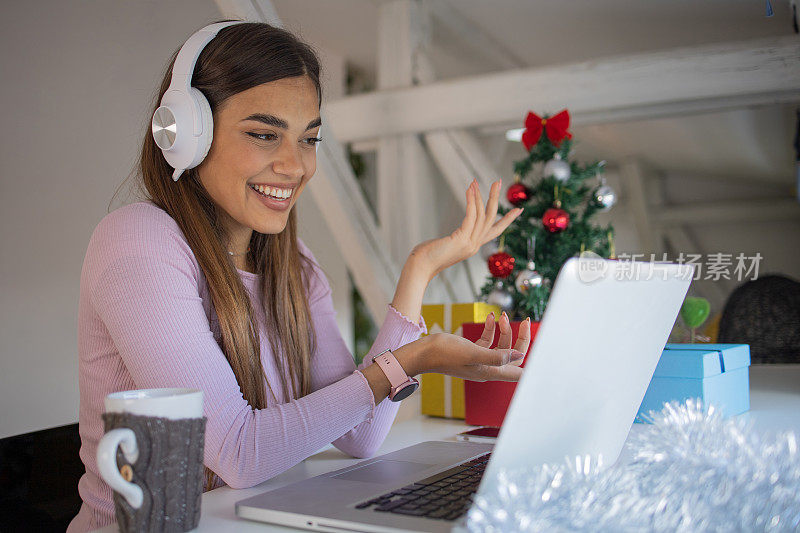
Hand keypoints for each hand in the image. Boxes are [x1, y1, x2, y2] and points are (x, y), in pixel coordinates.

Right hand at [398, 312, 532, 381]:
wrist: (422, 352)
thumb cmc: (444, 353)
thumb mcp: (472, 353)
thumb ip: (496, 356)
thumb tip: (519, 356)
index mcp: (490, 372)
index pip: (519, 372)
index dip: (532, 362)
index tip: (542, 347)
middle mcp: (487, 368)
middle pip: (513, 355)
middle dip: (520, 337)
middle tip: (525, 320)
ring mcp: (479, 360)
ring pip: (501, 346)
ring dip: (504, 330)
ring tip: (501, 315)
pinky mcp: (471, 352)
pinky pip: (487, 341)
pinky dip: (490, 329)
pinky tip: (488, 317)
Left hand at [409, 180, 521, 280]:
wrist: (421, 266)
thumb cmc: (429, 255)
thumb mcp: (448, 245)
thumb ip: (456, 239)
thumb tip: (454, 235)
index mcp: (474, 246)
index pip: (496, 231)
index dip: (508, 220)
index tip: (520, 210)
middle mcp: (475, 245)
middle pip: (492, 218)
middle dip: (495, 198)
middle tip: (498, 181)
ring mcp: (470, 243)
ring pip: (482, 215)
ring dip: (479, 195)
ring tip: (475, 181)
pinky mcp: (462, 239)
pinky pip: (471, 215)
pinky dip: (471, 201)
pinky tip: (469, 190)